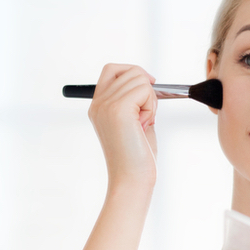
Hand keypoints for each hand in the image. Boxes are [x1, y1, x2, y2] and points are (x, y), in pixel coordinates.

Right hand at [89, 64, 157, 185]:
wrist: (131, 179)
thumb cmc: (136, 157)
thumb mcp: (133, 122)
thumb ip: (134, 101)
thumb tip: (147, 80)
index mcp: (97, 106)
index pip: (112, 69)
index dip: (133, 73)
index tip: (148, 88)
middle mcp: (98, 103)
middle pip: (131, 71)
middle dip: (146, 90)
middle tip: (144, 117)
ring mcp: (106, 105)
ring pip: (140, 79)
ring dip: (150, 100)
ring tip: (142, 123)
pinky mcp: (118, 109)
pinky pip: (145, 89)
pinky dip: (151, 106)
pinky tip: (144, 124)